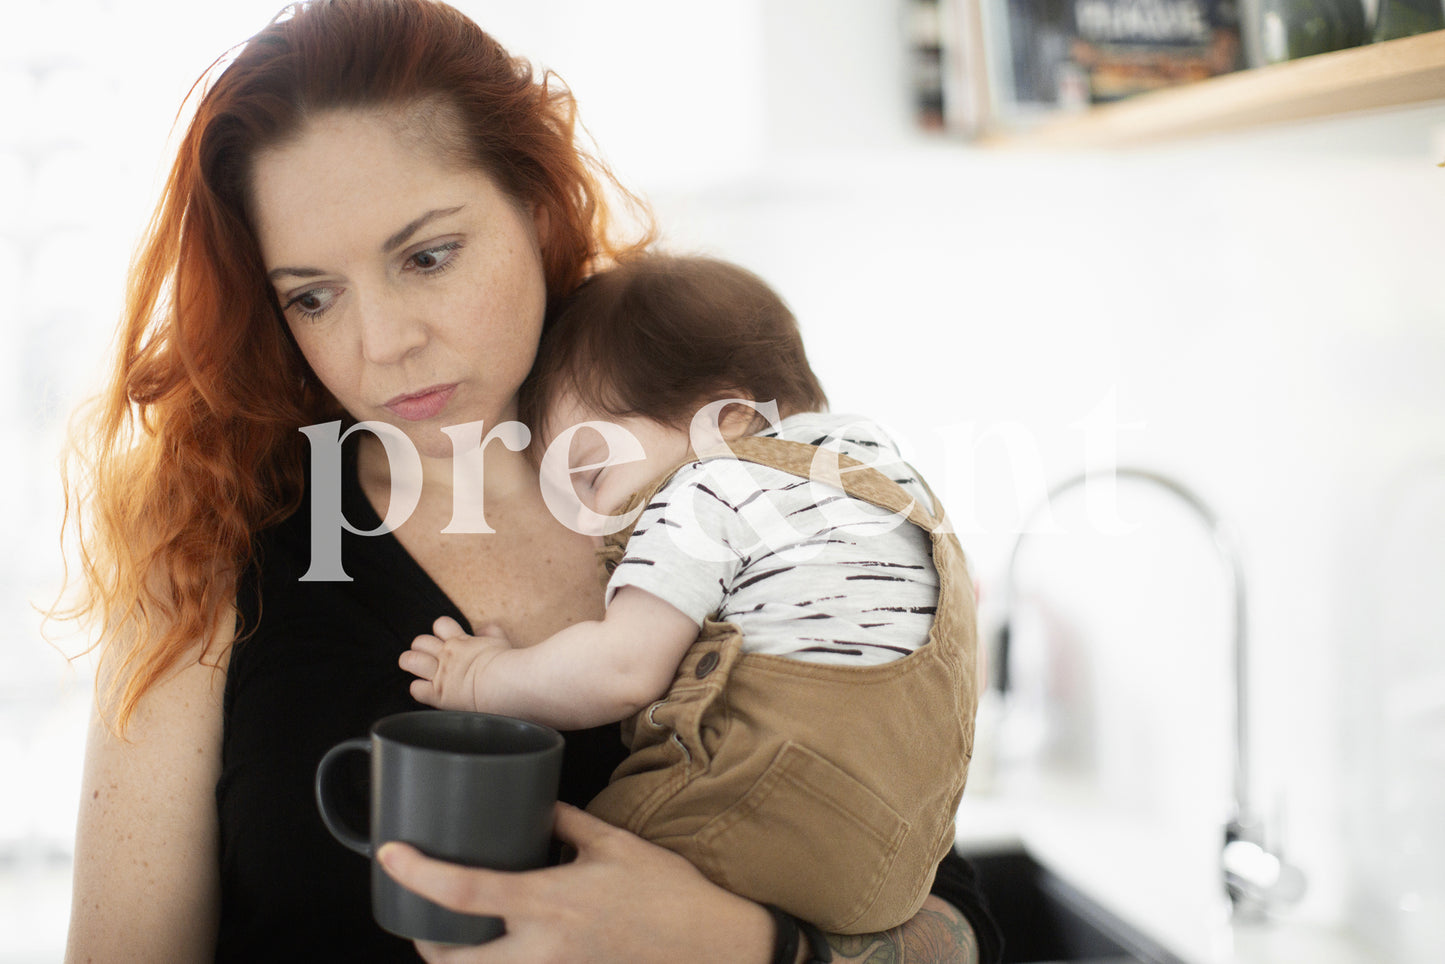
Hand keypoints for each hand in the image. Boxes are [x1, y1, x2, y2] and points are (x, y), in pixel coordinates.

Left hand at [377, 802, 772, 963]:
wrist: (709, 944)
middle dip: (424, 942)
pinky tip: (499, 946)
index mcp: (550, 902)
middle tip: (415, 913)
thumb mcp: (613, 842)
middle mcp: (542, 948)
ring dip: (457, 961)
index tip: (391, 855)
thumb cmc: (666, 891)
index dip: (419, 874)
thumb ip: (565, 822)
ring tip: (450, 933)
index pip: (467, 891)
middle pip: (454, 961)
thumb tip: (534, 804)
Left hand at [401, 616, 511, 710]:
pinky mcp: (438, 694)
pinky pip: (415, 688)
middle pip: (420, 641)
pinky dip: (419, 690)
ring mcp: (440, 673)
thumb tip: (484, 629)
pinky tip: (429, 692)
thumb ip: (491, 632)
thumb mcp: (502, 641)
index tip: (447, 640)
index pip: (441, 625)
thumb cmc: (509, 664)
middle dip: (422, 648)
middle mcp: (448, 655)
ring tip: (419, 671)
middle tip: (430, 658)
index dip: (440, 632)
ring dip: (412, 664)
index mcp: (462, 641)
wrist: (507, 681)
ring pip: (409, 660)